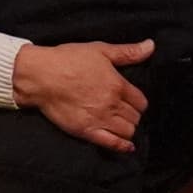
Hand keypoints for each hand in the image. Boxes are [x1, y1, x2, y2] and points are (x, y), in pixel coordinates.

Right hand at [13, 41, 153, 152]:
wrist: (40, 76)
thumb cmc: (68, 59)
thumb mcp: (100, 50)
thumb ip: (128, 52)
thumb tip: (151, 46)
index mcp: (117, 85)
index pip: (141, 101)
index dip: (139, 102)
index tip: (132, 101)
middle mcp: (112, 104)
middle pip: (135, 117)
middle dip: (133, 115)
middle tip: (124, 112)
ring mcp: (100, 119)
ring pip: (127, 131)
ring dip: (127, 128)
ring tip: (120, 124)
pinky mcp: (86, 131)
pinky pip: (111, 143)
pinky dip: (122, 146)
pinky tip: (127, 146)